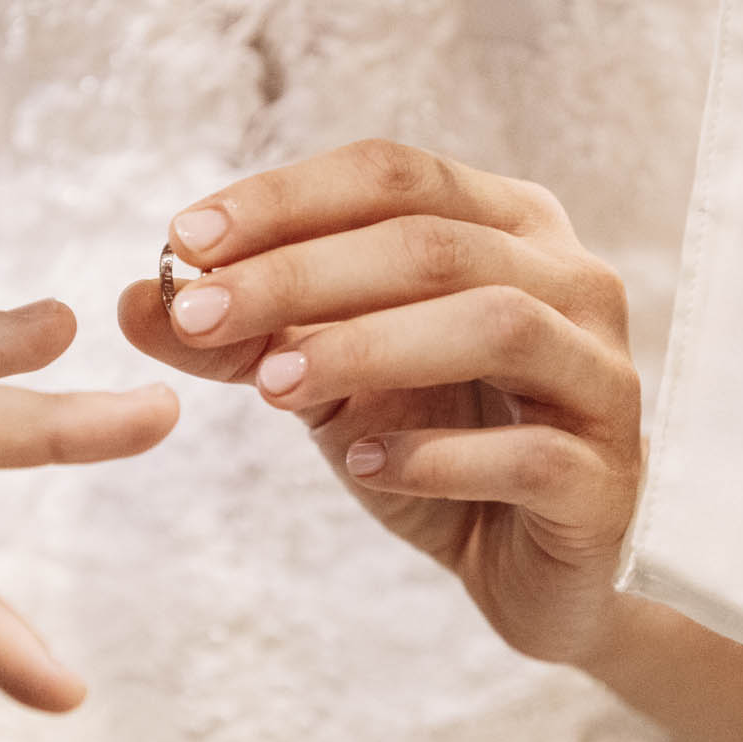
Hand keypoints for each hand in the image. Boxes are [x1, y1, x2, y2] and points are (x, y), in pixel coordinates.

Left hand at [121, 140, 639, 668]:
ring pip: (497, 323)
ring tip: (271, 386)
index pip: (392, 175)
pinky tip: (362, 464)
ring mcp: (603, 375)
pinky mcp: (608, 478)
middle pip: (433, 243)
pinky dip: (437, 455)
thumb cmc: (433, 442)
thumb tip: (134, 299)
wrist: (529, 567)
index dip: (284, 198)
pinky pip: (530, 452)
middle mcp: (571, 279)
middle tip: (198, 313)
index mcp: (508, 225)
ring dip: (369, 346)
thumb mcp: (325, 380)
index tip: (184, 239)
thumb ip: (244, 337)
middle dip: (301, 273)